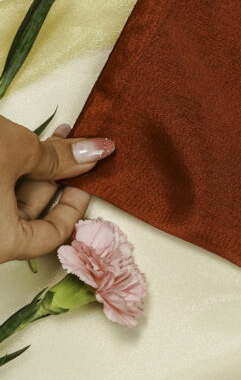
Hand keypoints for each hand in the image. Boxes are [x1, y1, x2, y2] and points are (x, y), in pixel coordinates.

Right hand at [0, 117, 114, 264]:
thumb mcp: (19, 152)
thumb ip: (59, 158)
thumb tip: (93, 153)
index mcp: (0, 242)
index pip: (50, 237)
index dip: (75, 206)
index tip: (87, 181)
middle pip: (28, 215)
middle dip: (56, 177)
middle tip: (78, 150)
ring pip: (9, 199)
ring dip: (34, 168)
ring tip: (58, 136)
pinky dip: (11, 169)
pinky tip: (25, 140)